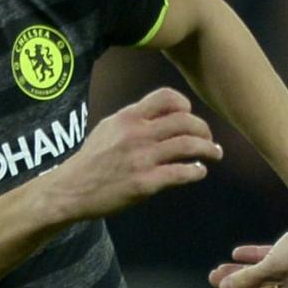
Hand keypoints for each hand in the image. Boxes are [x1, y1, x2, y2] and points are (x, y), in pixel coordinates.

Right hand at [50, 88, 219, 220]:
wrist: (72, 189)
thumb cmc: (92, 159)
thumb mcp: (109, 128)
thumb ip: (136, 119)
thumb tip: (165, 115)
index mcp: (128, 117)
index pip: (167, 97)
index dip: (185, 105)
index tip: (190, 116)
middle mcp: (137, 134)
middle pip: (186, 122)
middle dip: (204, 129)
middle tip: (209, 139)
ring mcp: (142, 158)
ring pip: (189, 145)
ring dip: (209, 149)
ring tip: (215, 154)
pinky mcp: (146, 183)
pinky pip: (182, 173)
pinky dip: (197, 170)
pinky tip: (199, 171)